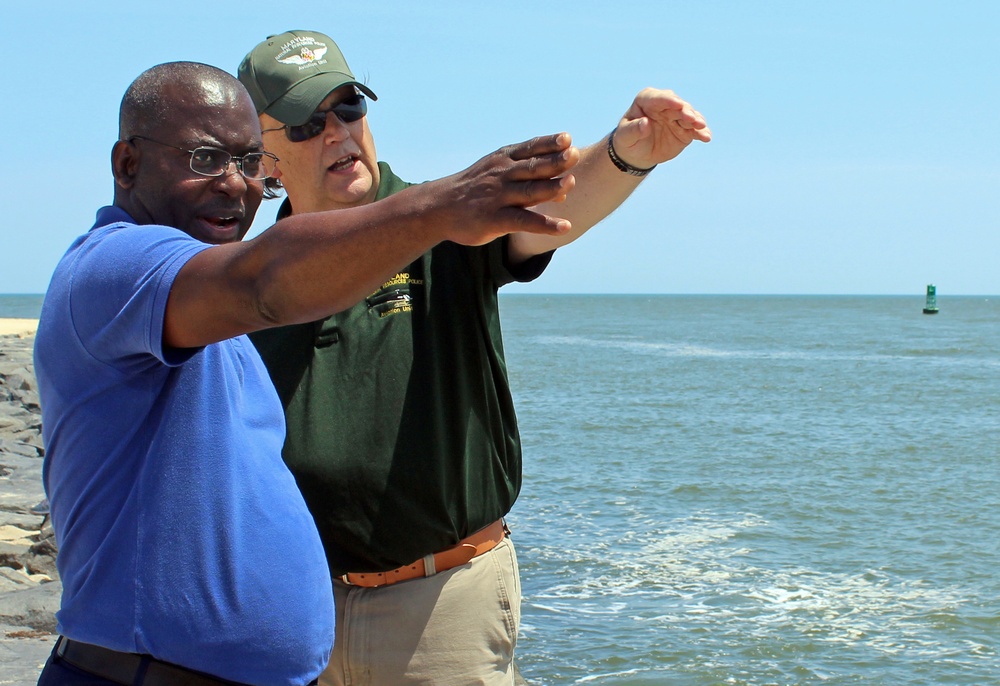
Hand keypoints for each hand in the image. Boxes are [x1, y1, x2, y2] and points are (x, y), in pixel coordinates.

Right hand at [417, 133, 579, 246]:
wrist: (440, 208)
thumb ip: (529, 179)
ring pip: (529, 191)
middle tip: (575, 154)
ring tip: (571, 182)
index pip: (529, 149)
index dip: (549, 143)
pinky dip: (545, 225)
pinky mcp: (495, 220)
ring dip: (552, 187)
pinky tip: (564, 227)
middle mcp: (502, 176)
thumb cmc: (475, 189)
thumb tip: (565, 190)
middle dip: (555, 160)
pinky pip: (524, 221)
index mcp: (503, 160)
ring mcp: (498, 197)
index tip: (567, 138)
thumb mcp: (496, 174)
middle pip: (532, 167)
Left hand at [611, 88, 710, 168]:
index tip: (677, 104)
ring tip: (701, 127)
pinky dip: (701, 133)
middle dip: (685, 111)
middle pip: (678, 106)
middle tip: (691, 118)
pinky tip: (706, 137)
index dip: (668, 101)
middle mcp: (665, 105)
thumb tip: (645, 124)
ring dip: (696, 120)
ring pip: (689, 116)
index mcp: (647, 100)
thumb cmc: (627, 140)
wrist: (636, 153)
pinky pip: (694, 130)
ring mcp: (677, 117)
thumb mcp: (625, 136)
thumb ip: (634, 129)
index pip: (658, 98)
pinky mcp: (685, 129)